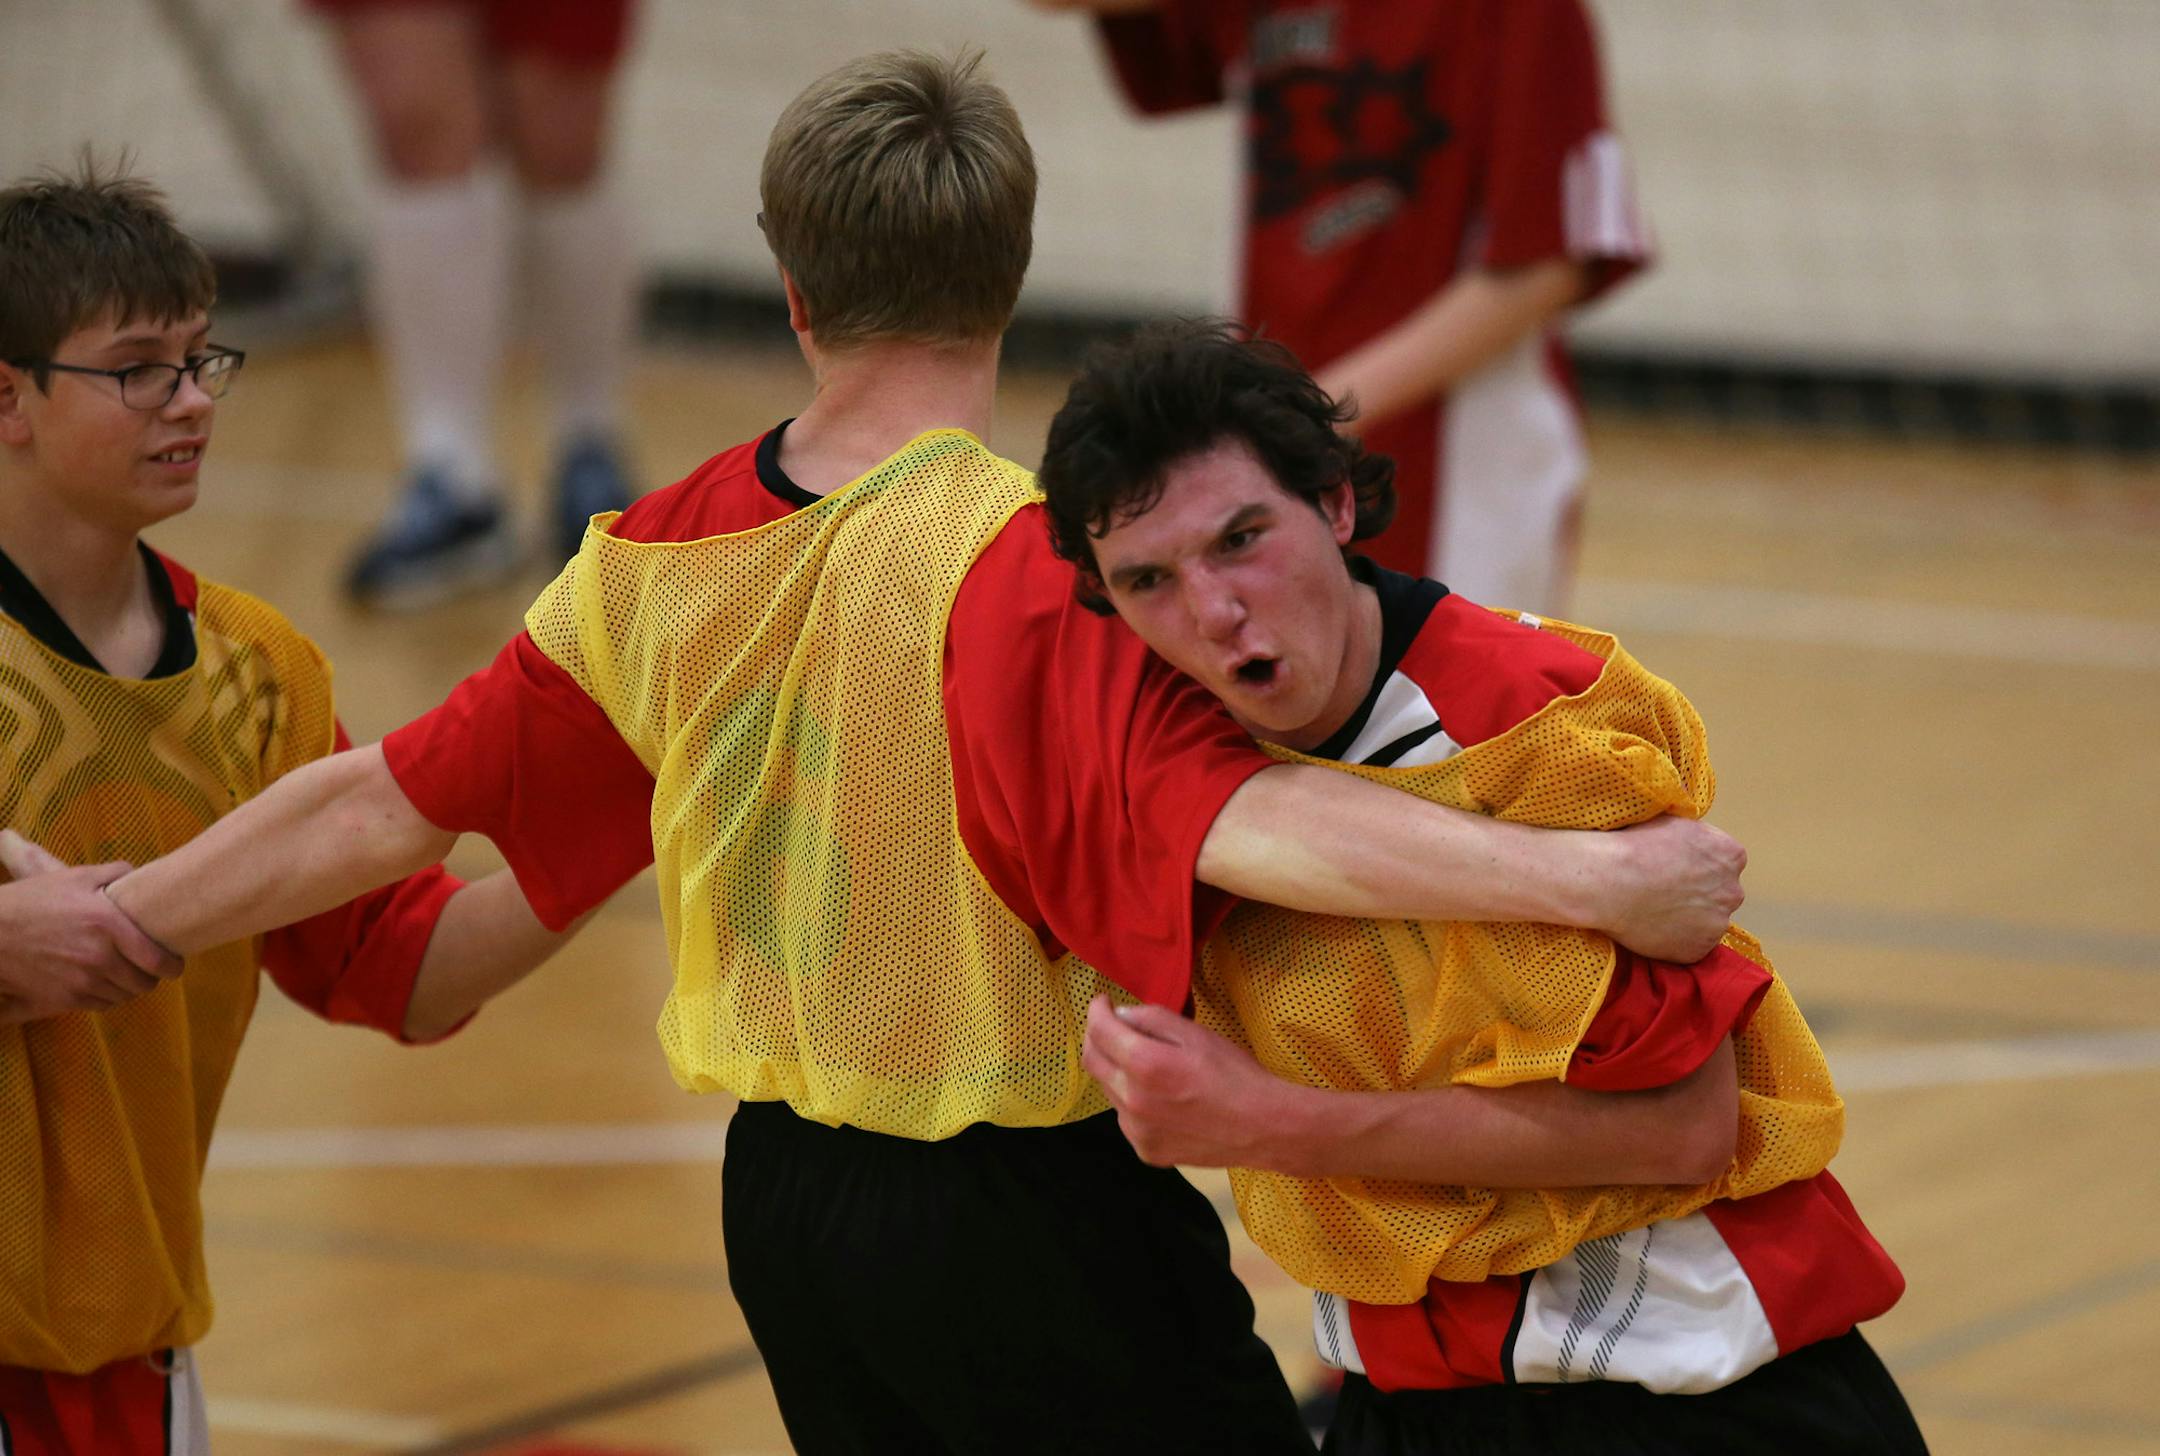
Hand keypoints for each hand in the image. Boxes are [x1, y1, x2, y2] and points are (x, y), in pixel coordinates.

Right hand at [0, 834, 181, 1022]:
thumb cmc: (33, 901)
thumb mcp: (75, 877)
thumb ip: (115, 873)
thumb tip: (140, 876)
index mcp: (109, 926)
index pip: (158, 959)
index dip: (173, 966)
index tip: (175, 963)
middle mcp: (100, 958)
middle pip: (145, 983)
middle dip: (151, 976)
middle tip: (147, 966)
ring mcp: (82, 982)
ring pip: (124, 996)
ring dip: (128, 987)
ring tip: (124, 973)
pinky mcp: (64, 999)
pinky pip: (101, 1005)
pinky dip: (107, 996)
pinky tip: (101, 982)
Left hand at [1082, 994, 1295, 1168]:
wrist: (1264, 1127)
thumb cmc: (1234, 1074)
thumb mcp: (1196, 1033)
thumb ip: (1151, 1019)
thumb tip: (1120, 1016)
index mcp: (1145, 1065)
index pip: (1099, 1031)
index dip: (1096, 1011)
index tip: (1103, 1003)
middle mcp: (1132, 1101)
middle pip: (1093, 1062)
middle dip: (1098, 1038)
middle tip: (1113, 1028)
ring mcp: (1136, 1131)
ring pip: (1110, 1091)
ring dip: (1118, 1072)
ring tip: (1149, 1068)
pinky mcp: (1146, 1151)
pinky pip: (1127, 1119)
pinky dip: (1134, 1103)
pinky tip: (1163, 1100)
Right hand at [1599, 816, 1745, 963]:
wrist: (1608, 882)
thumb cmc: (1636, 847)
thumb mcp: (1675, 823)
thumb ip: (1698, 837)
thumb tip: (1695, 845)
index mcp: (1731, 856)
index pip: (1726, 863)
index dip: (1700, 866)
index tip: (1678, 868)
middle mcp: (1732, 891)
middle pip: (1721, 894)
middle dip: (1700, 894)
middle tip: (1666, 891)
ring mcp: (1717, 924)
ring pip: (1707, 922)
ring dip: (1688, 919)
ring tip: (1654, 910)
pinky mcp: (1698, 950)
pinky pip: (1690, 945)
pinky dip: (1675, 939)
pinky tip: (1652, 926)